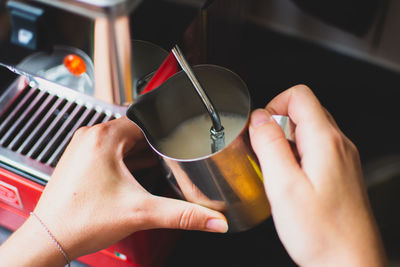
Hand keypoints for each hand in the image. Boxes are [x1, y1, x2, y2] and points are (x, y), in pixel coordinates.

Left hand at [0, 116, 226, 265]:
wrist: (51, 238)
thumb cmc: (81, 221)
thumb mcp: (141, 213)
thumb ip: (183, 215)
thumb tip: (214, 220)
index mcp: (104, 138)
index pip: (146, 122)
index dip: (166, 133)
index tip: (178, 144)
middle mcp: (91, 138)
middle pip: (135, 132)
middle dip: (154, 146)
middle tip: (171, 160)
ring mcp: (84, 149)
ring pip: (122, 142)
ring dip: (140, 153)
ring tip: (156, 167)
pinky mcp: (81, 162)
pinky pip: (110, 152)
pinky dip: (125, 160)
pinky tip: (136, 175)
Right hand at [249, 85, 385, 265]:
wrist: (351, 264)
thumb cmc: (322, 233)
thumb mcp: (283, 186)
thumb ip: (269, 145)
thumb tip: (259, 118)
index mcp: (325, 141)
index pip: (299, 95)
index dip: (274, 104)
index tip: (261, 128)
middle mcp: (339, 145)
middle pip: (304, 111)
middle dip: (278, 124)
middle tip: (265, 152)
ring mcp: (343, 159)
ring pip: (309, 131)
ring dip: (287, 142)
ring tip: (276, 170)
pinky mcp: (340, 174)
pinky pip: (316, 150)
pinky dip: (297, 156)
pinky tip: (290, 182)